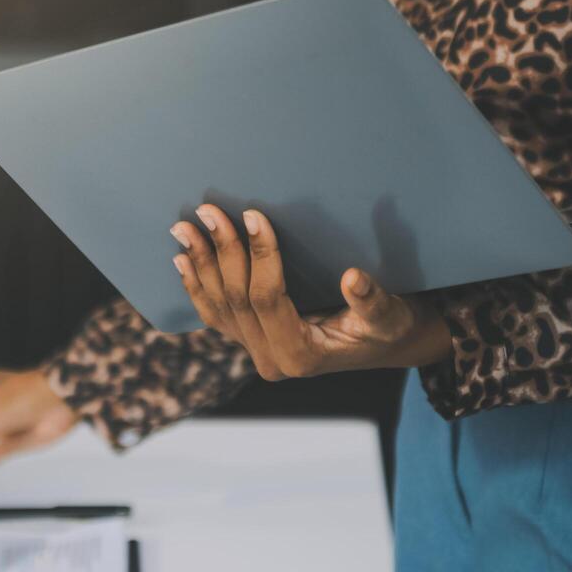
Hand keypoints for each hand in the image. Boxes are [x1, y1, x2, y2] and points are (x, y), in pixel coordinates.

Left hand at [170, 204, 452, 380]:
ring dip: (200, 264)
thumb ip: (371, 300)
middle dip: (221, 251)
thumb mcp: (389, 315)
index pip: (268, 298)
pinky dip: (196, 285)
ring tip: (183, 228)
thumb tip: (354, 278)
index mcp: (301, 355)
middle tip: (208, 211)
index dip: (259, 256)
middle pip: (236, 299)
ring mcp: (256, 352)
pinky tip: (182, 259)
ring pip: (218, 305)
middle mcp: (272, 360)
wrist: (383, 346)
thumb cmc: (388, 327)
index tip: (255, 215)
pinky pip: (215, 314)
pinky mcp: (250, 341)